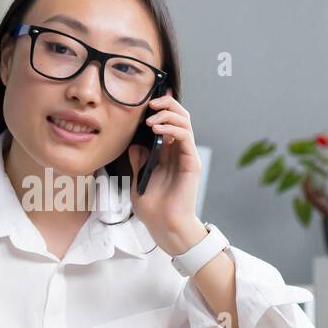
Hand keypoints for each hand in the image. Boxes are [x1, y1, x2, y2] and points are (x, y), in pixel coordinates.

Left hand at [127, 89, 207, 255]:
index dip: (161, 108)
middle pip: (180, 116)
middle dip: (166, 104)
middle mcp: (179, 151)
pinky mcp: (191, 162)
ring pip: (184, 122)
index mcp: (167, 153)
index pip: (169, 122)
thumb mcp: (138, 180)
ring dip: (167, 115)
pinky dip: (172, 128)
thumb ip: (138, 161)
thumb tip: (135, 145)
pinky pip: (185, 137)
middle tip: (150, 103)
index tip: (146, 101)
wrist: (163, 225)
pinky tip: (158, 130)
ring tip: (150, 121)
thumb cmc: (153, 207)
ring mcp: (186, 155)